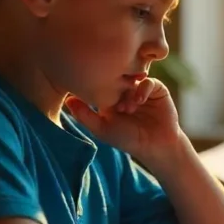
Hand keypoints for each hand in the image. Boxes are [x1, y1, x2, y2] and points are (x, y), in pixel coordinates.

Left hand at [65, 78, 180, 161]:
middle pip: (116, 78)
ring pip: (131, 78)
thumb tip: (67, 100)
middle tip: (118, 108)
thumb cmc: (128, 139)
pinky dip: (143, 89)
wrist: (156, 145)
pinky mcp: (156, 88)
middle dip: (116, 91)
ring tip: (129, 108)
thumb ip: (84, 116)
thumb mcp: (102, 129)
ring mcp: (140, 88)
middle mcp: (124, 90)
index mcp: (109, 98)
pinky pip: (148, 81)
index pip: (100, 83)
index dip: (98, 88)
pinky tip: (140, 101)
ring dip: (129, 91)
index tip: (100, 102)